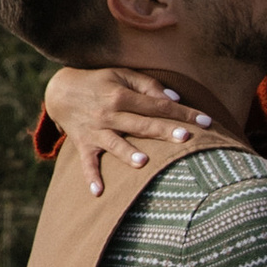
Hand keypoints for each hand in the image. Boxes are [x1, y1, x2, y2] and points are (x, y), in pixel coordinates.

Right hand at [42, 64, 216, 200]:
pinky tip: (99, 192)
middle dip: (163, 131)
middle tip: (185, 138)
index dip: (183, 113)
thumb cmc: (99, 82)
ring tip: (143, 162)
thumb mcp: (121, 74)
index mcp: (121, 95)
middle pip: (142, 124)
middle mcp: (109, 113)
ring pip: (115, 143)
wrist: (60, 91)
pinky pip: (87, 163)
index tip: (206, 122)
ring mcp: (95, 131)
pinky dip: (91, 177)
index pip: (158, 105)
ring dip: (127, 153)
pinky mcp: (83, 144)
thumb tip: (174, 99)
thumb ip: (148, 85)